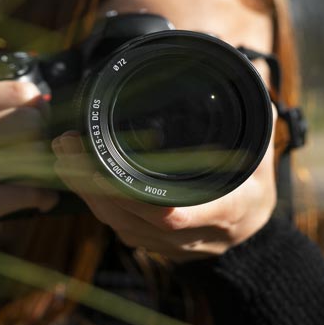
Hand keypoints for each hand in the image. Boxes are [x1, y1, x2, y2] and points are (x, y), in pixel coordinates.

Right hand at [0, 26, 58, 241]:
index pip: (18, 91)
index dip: (36, 107)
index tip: (33, 120)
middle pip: (28, 122)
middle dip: (42, 136)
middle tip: (38, 148)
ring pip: (28, 155)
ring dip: (44, 166)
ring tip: (40, 172)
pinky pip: (24, 193)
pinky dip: (41, 196)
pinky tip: (40, 197)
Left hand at [51, 129, 276, 261]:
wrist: (249, 241)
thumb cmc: (253, 191)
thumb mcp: (261, 158)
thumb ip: (254, 123)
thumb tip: (251, 79)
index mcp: (225, 212)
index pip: (176, 214)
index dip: (138, 197)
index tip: (105, 171)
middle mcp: (192, 235)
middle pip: (132, 216)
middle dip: (94, 182)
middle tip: (68, 144)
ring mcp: (167, 245)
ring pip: (117, 221)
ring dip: (84, 188)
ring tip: (62, 151)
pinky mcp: (149, 243)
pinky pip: (114, 223)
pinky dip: (90, 197)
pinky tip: (72, 172)